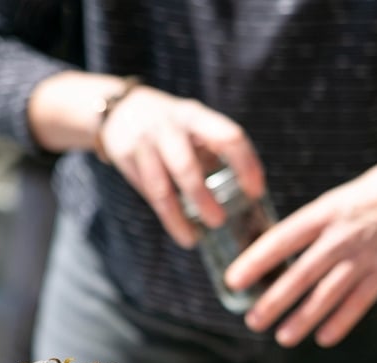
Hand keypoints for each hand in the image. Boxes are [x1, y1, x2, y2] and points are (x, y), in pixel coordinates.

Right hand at [98, 85, 264, 246]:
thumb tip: (247, 194)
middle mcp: (169, 126)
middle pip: (187, 166)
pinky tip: (183, 234)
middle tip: (220, 222)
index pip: (228, 137)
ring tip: (195, 239)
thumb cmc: (172, 126)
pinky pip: (149, 194)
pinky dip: (168, 218)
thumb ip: (215, 152)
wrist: (120, 109)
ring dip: (179, 217)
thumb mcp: (195, 126)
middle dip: (203, 197)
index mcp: (196, 116)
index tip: (256, 192)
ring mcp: (144, 142)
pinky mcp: (125, 158)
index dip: (245, 165)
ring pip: (162, 187)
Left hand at [223, 153, 376, 347]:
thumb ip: (316, 225)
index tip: (233, 280)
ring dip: (303, 318)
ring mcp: (366, 255)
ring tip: (282, 337)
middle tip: (253, 321)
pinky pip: (359, 302)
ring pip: (328, 294)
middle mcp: (342, 235)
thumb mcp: (340, 198)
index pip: (282, 239)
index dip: (255, 261)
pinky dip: (341, 322)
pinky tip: (323, 337)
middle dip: (274, 300)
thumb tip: (285, 253)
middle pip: (301, 273)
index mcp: (325, 212)